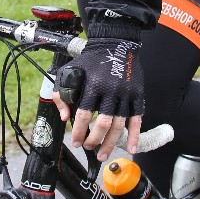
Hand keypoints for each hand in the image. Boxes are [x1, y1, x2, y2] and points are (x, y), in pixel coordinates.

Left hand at [53, 34, 144, 161]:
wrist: (115, 44)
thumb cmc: (90, 60)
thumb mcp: (70, 71)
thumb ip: (61, 93)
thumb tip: (65, 117)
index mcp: (93, 85)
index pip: (85, 114)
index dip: (80, 131)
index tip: (76, 142)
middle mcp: (111, 90)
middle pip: (103, 123)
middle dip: (94, 140)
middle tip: (89, 148)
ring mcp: (126, 93)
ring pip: (119, 125)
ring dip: (111, 143)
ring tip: (103, 154)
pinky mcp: (138, 94)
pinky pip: (137, 119)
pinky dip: (134, 135)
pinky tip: (131, 148)